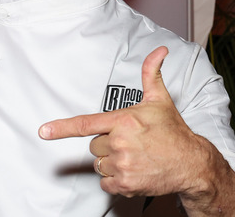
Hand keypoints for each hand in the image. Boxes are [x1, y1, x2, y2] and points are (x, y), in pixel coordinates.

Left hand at [39, 46, 209, 197]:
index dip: (62, 128)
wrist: (191, 163)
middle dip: (107, 144)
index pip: (86, 124)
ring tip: (134, 156)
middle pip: (94, 145)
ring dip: (111, 162)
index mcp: (124, 121)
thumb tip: (159, 51)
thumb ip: (151, 74)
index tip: (44, 131)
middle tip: (129, 142)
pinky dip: (116, 180)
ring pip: (99, 164)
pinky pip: (106, 182)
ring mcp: (123, 165)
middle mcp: (121, 143)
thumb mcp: (160, 100)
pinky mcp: (126, 184)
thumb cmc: (173, 132)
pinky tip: (133, 171)